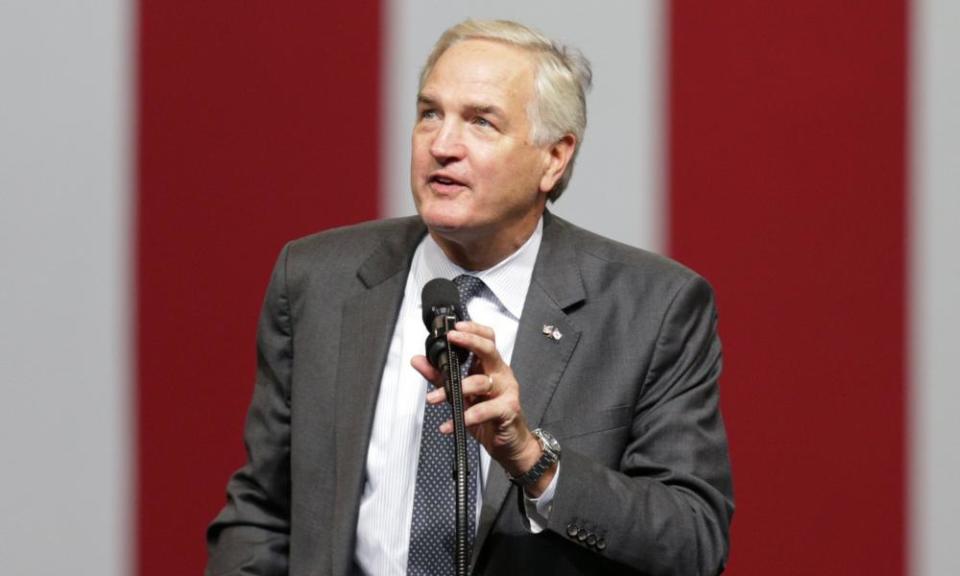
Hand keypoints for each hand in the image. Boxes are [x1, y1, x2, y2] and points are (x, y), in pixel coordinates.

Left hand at [411, 321, 548, 490]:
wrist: (509, 444)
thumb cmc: (488, 417)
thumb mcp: (460, 395)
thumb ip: (439, 377)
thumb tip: (418, 361)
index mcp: (490, 367)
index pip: (486, 339)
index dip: (473, 329)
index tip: (454, 328)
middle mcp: (500, 375)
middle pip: (489, 350)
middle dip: (470, 341)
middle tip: (452, 340)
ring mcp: (506, 391)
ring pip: (481, 382)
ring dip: (456, 389)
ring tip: (435, 398)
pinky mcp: (508, 410)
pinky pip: (485, 410)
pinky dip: (467, 417)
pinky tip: (451, 424)